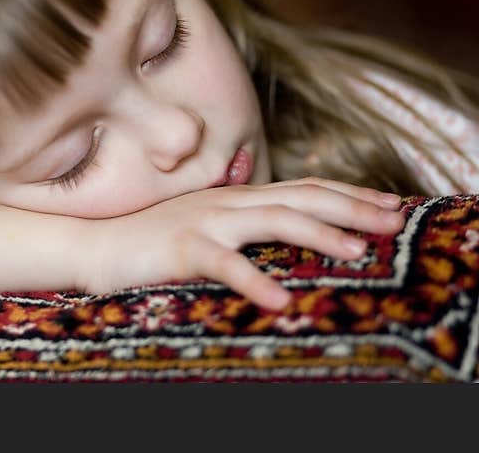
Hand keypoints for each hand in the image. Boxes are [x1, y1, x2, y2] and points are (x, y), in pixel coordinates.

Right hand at [79, 177, 404, 310]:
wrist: (95, 243)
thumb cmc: (150, 238)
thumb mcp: (203, 222)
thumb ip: (239, 218)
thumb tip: (275, 220)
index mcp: (236, 195)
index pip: (303, 187)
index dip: (349, 193)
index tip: (389, 204)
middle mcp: (228, 201)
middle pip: (301, 197)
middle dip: (352, 207)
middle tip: (394, 221)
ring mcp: (205, 221)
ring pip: (273, 221)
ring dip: (318, 233)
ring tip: (356, 252)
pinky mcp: (182, 248)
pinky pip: (224, 264)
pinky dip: (254, 281)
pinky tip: (281, 301)